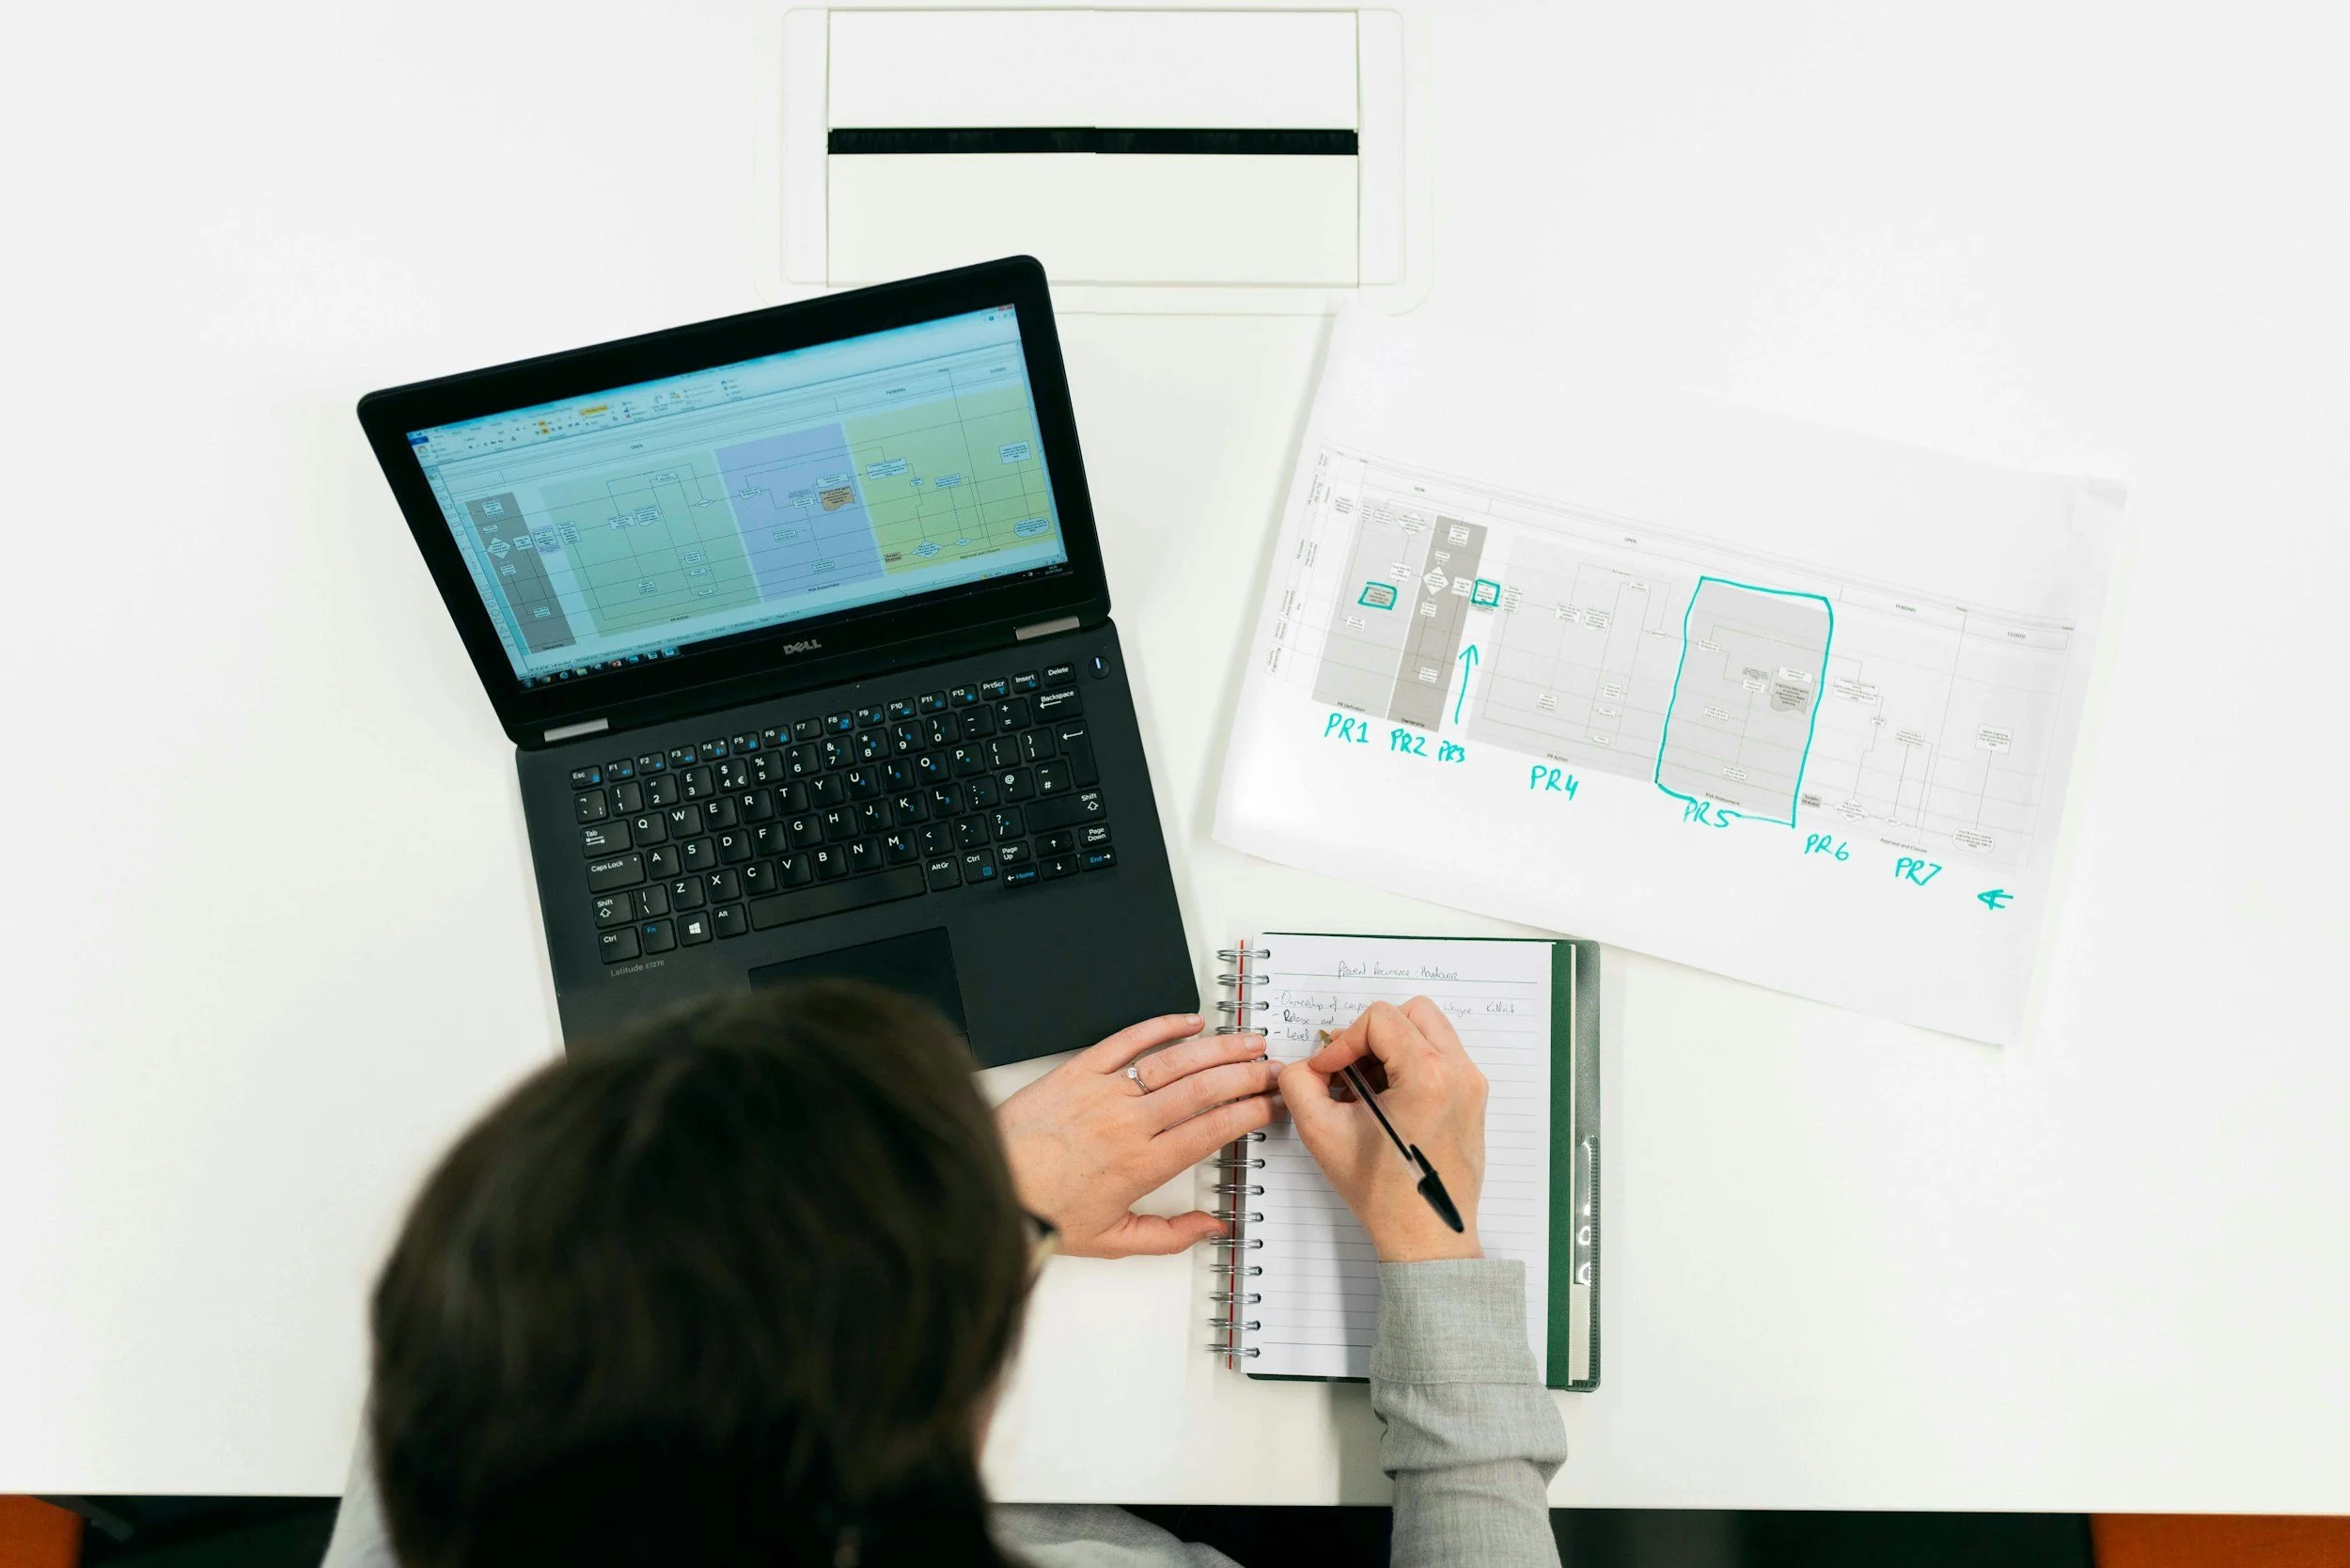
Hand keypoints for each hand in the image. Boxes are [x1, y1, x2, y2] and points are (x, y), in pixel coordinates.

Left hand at [995, 1014, 1279, 1257]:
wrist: (988, 1185)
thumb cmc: (1043, 1212)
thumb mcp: (1112, 1240)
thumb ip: (1169, 1235)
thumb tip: (1213, 1227)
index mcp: (1142, 1165)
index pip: (1212, 1129)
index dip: (1249, 1112)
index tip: (1272, 1104)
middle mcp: (1129, 1124)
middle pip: (1205, 1089)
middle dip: (1247, 1076)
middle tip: (1273, 1069)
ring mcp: (1104, 1092)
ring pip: (1175, 1061)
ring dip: (1219, 1048)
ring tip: (1247, 1041)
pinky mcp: (1078, 1071)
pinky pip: (1128, 1040)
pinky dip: (1162, 1026)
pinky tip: (1190, 1021)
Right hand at [1278, 998, 1487, 1261]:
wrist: (1427, 1236)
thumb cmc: (1383, 1193)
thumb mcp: (1322, 1133)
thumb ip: (1299, 1084)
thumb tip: (1305, 1065)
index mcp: (1427, 1075)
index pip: (1379, 1019)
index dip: (1343, 1041)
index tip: (1328, 1072)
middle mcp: (1458, 1072)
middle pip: (1411, 1013)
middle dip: (1372, 1035)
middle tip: (1349, 1070)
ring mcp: (1472, 1085)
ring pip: (1428, 1031)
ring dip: (1392, 1048)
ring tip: (1366, 1089)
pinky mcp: (1473, 1099)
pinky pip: (1440, 1057)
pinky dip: (1410, 1064)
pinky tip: (1387, 1102)